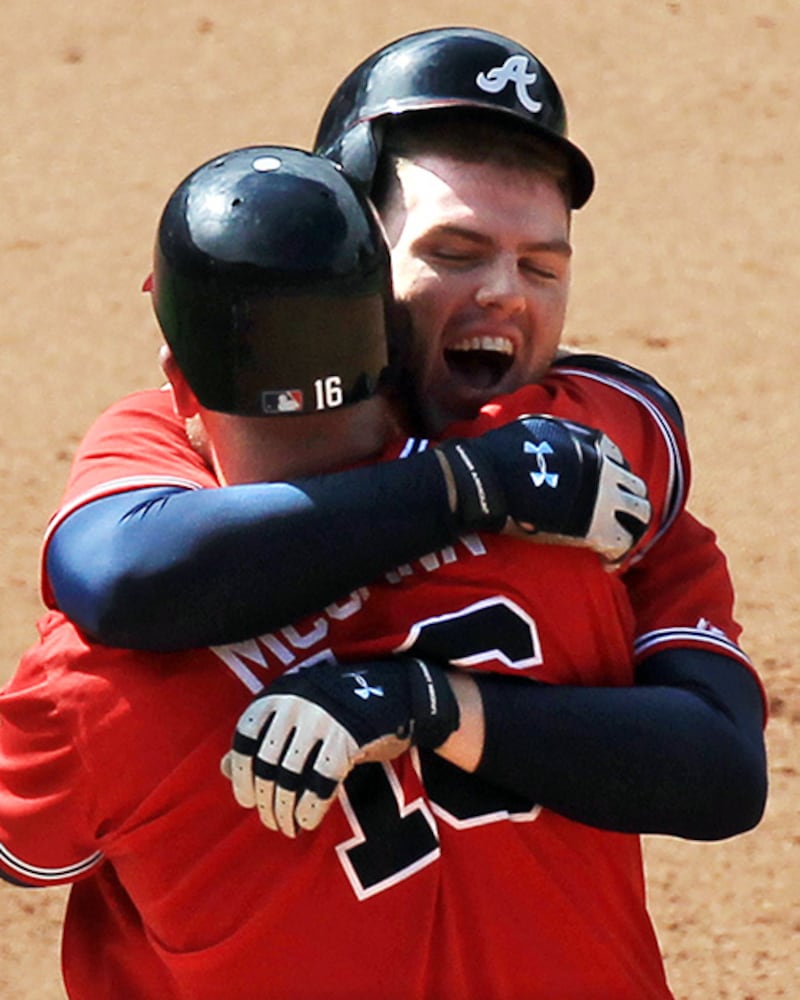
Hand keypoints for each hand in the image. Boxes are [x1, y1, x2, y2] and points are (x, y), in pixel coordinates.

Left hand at [222, 657, 458, 837]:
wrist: (397, 694)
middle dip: (265, 799)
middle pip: (266, 763)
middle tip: (272, 820)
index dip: (241, 775)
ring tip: (287, 825)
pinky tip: (307, 821)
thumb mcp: (297, 713)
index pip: (243, 739)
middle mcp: (295, 702)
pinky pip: (319, 784)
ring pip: (290, 777)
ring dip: (285, 810)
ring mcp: (321, 719)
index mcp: (278, 693)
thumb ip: (260, 737)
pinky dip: (309, 808)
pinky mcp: (347, 739)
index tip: (247, 799)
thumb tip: (221, 768)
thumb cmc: (339, 707)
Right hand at [436, 415, 651, 561]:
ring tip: (614, 546)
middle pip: (636, 488)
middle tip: (615, 523)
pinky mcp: (597, 527)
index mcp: (591, 443)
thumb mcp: (532, 429)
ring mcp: (605, 497)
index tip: (603, 497)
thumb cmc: (498, 458)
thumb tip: (547, 438)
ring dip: (631, 530)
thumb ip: (552, 435)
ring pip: (641, 515)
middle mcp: (606, 467)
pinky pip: (624, 544)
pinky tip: (605, 563)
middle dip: (629, 506)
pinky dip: (618, 555)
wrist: (487, 483)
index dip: (613, 481)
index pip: (618, 462)